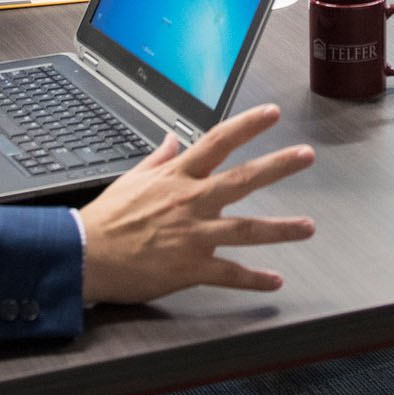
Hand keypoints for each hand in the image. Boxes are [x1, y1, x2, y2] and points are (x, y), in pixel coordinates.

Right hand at [80, 104, 315, 302]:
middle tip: (306, 156)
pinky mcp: (191, 267)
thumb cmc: (106, 219)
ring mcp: (193, 235)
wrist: (85, 256)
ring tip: (308, 226)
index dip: (247, 125)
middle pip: (243, 179)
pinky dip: (254, 278)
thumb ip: (158, 159)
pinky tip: (274, 280)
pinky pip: (229, 273)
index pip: (218, 142)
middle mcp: (191, 202)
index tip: (271, 113)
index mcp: (177, 177)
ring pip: (246, 229)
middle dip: (278, 166)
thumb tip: (172, 138)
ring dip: (281, 228)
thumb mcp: (131, 179)